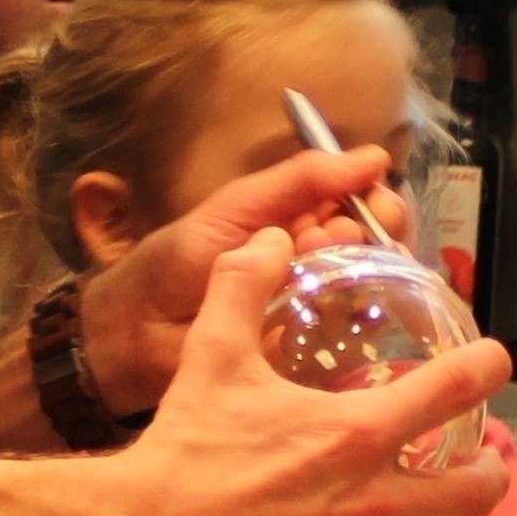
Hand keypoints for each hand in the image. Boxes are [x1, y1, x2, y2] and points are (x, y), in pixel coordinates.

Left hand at [73, 145, 398, 416]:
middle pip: (382, 249)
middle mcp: (323, 267)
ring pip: (373, 292)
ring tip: (312, 263)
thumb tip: (374, 158)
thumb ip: (301, 180)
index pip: (367, 207)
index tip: (373, 199)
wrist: (134, 330)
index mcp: (306, 223)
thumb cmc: (178, 260)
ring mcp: (321, 314)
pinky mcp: (311, 357)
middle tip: (341, 234)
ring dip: (355, 273)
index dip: (378, 202)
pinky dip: (344, 322)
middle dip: (376, 235)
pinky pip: (348, 339)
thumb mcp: (239, 207)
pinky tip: (318, 309)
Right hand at [102, 224, 512, 515]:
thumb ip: (244, 286)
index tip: (493, 362)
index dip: (488, 367)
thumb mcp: (212, 354)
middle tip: (471, 463)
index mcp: (357, 432)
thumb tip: (272, 238)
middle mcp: (373, 502)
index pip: (458, 388)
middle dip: (487, 474)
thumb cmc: (183, 445)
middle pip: (479, 493)